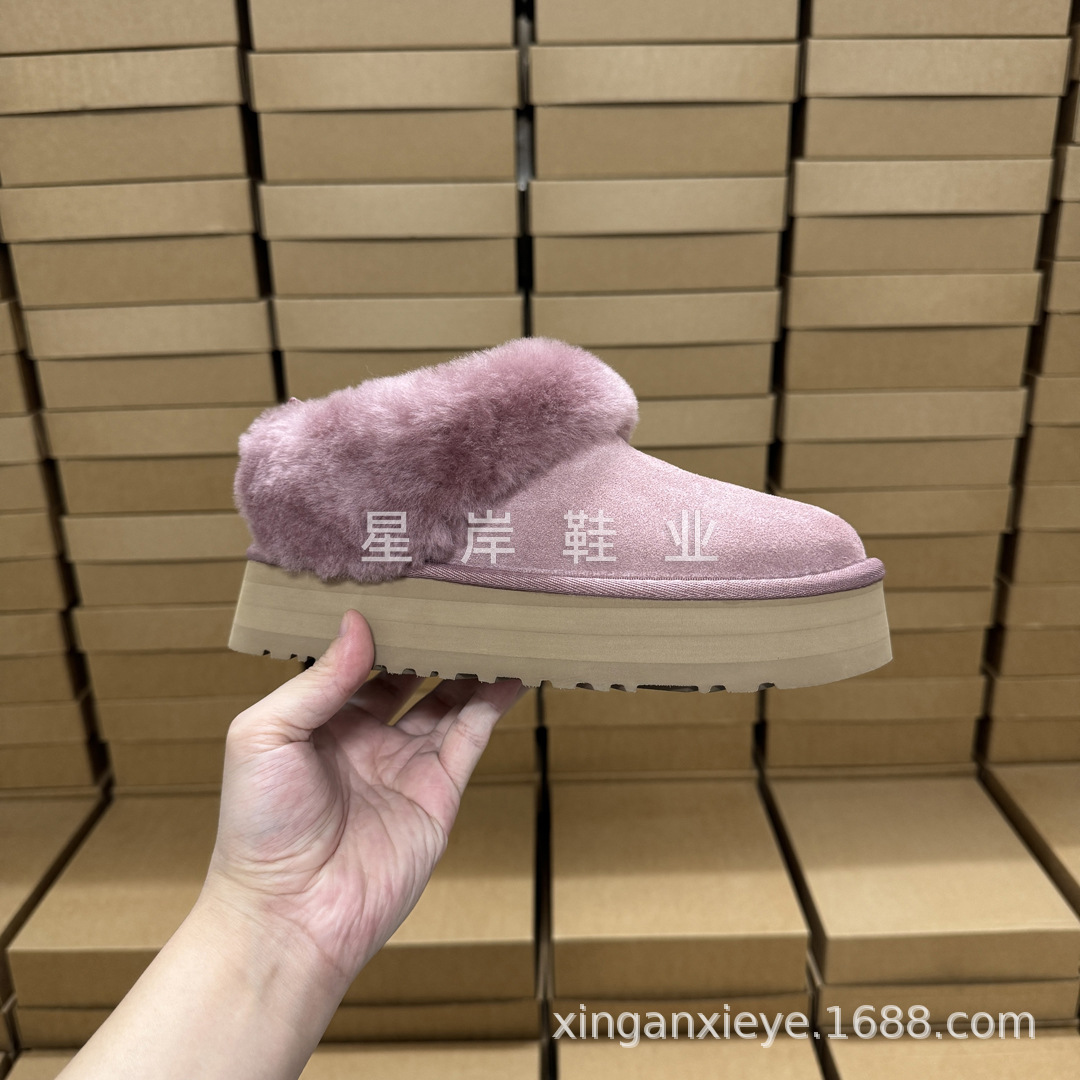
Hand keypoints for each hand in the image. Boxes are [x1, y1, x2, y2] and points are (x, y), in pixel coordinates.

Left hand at [203, 609, 525, 991]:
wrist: (290, 915)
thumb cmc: (259, 829)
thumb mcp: (265, 736)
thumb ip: (316, 681)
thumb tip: (356, 624)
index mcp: (319, 722)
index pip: (357, 662)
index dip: (379, 627)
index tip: (400, 585)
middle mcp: (365, 740)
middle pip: (409, 676)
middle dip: (429, 640)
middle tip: (454, 596)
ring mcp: (405, 766)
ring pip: (447, 701)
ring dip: (468, 665)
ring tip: (492, 622)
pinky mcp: (439, 793)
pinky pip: (470, 737)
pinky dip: (493, 703)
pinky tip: (509, 670)